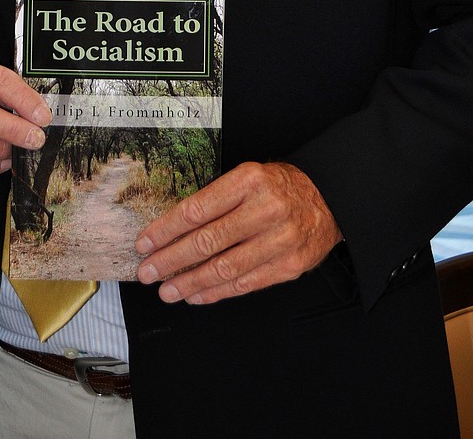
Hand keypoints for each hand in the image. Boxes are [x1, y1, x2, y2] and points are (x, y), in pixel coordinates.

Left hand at [135, 161, 341, 305]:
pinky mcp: (288, 266)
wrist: (328, 198)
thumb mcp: (247, 177)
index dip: (166, 230)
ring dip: (189, 282)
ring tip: (166, 290)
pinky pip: (245, 284)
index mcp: (248, 180)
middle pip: (207, 241)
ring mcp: (279, 240)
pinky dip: (216, 292)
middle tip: (147, 272)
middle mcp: (264, 209)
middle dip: (170, 259)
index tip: (144, 243)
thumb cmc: (278, 187)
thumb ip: (216, 200)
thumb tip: (172, 230)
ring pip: (224, 268)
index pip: (197, 209)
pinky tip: (196, 295)